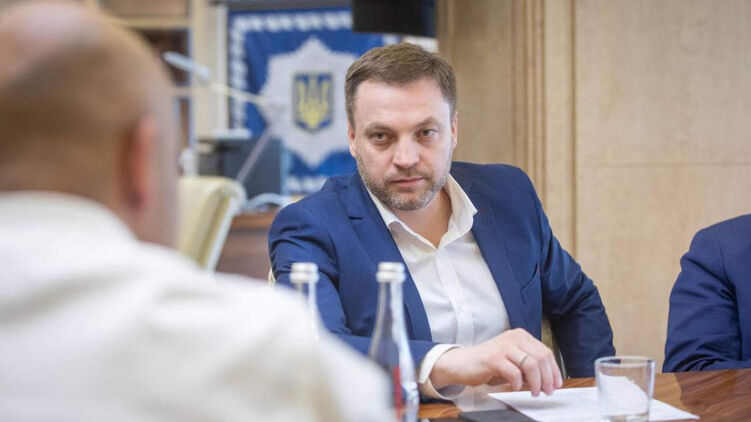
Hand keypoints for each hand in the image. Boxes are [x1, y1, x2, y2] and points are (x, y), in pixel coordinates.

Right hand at [429, 328, 562, 395]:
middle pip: (541, 358)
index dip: (554, 370)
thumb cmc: (488, 363)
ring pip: (531, 365)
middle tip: (547, 391)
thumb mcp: (512, 360)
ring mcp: (503, 347)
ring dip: (536, 382)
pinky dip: (518, 384)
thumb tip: (548, 379)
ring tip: (534, 392)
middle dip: (548, 378)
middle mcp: (513, 338)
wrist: (463, 363)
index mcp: (520, 336)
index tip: (556, 384)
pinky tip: (515, 387)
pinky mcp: (494, 358)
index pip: (545, 352)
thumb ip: (529, 365)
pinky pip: (514, 373)